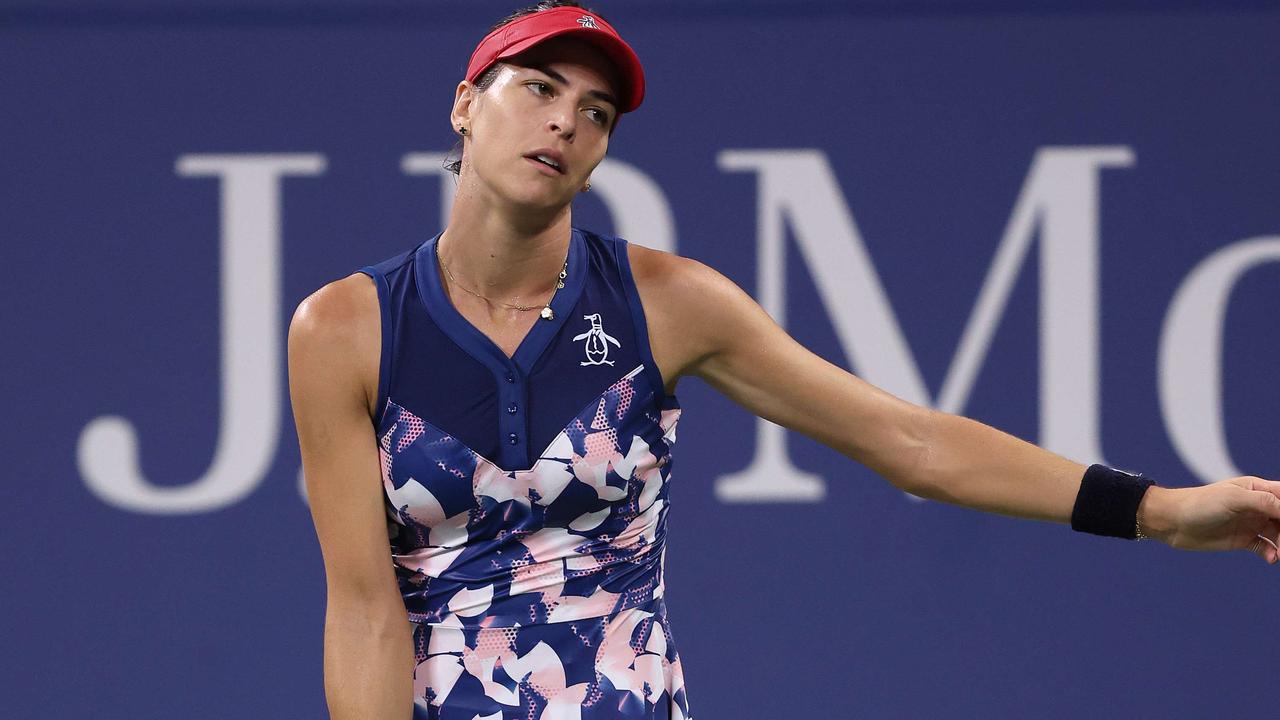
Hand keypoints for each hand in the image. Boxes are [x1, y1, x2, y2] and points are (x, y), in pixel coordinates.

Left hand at [1148, 476, 1279, 563]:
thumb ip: (1263, 501)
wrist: (1172, 521)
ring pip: (1279, 533)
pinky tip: (1271, 558)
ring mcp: (1251, 523)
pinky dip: (1272, 553)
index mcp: (1257, 488)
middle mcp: (1257, 505)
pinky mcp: (1243, 539)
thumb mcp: (1233, 498)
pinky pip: (1266, 547)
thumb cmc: (1199, 503)